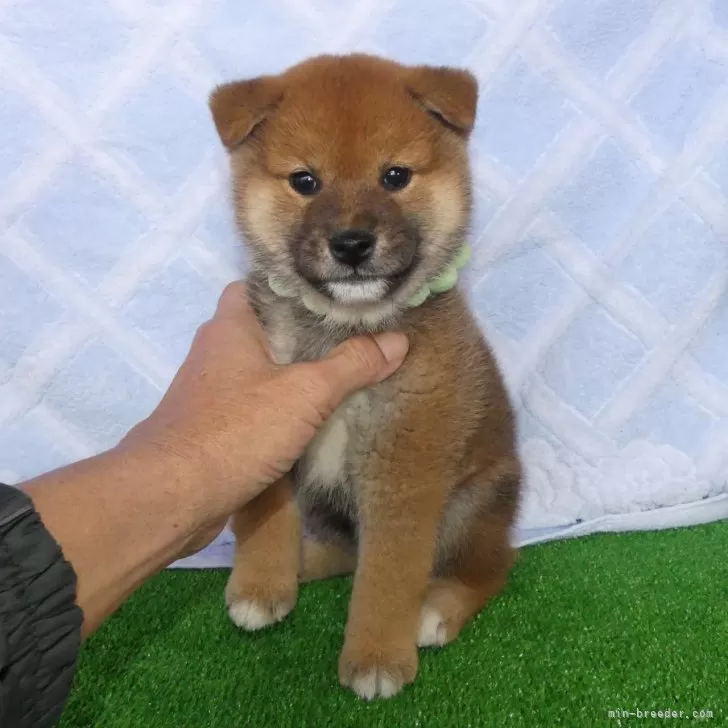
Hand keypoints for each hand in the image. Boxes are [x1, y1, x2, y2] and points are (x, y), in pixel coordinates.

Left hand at [120, 281, 408, 553]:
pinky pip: (258, 399)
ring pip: (264, 365)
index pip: (267, 283)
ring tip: (348, 366)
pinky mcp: (215, 422)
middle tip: (359, 329)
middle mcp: (218, 348)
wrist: (172, 496)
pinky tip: (317, 411)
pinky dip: (284, 401)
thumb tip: (398, 340)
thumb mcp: (304, 393)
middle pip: (271, 325)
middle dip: (311, 329)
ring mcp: (213, 388)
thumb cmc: (236, 430)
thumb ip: (351, 365)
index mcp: (233, 323)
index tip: (344, 289)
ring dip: (298, 368)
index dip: (304, 283)